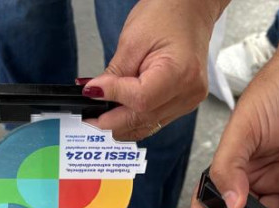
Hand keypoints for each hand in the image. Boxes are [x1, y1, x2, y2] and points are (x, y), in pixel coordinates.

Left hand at [80, 0, 226, 140]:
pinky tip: (118, 112)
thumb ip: (115, 72)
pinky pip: (154, 120)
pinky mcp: (184, 104)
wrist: (190, 11)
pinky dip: (134, 118)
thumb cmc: (167, 15)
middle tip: (88, 116)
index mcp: (181, 73)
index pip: (141, 100)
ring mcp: (188, 101)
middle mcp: (189, 93)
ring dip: (121, 123)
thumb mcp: (133, 40)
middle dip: (111, 120)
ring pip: (147, 125)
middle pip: (143, 118)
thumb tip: (96, 94)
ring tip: (99, 113)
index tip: (91, 92)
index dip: (113, 98)